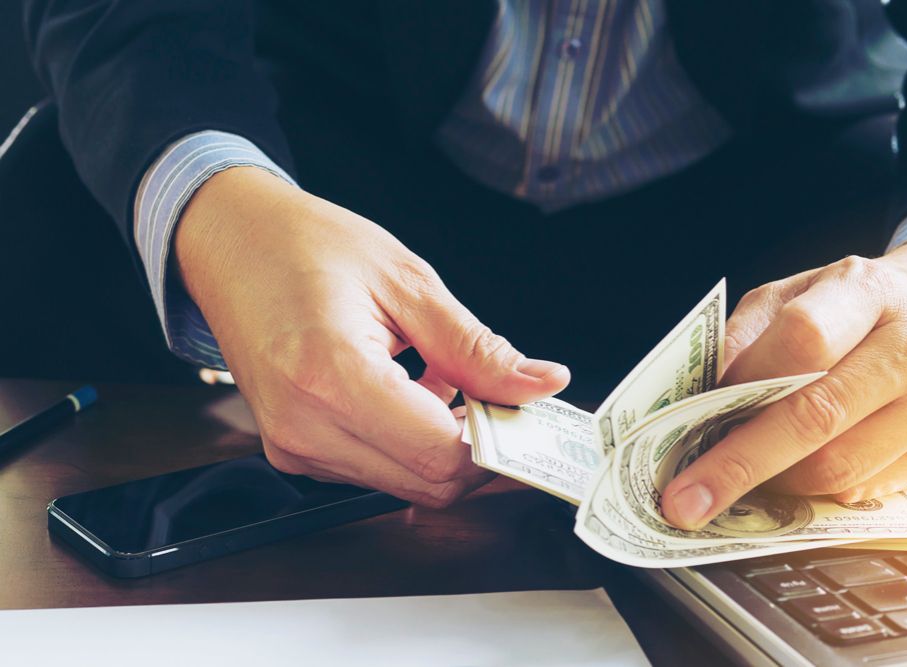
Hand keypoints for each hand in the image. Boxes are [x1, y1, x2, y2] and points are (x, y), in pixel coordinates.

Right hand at [175, 167, 568, 506]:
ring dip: (445, 445)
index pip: (440, 454)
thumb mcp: (407, 281)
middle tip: (505, 399)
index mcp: (329, 374)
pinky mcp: (293, 450)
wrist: (230, 243)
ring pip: (405, 482)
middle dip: (480, 450)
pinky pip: (375, 469)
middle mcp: (303, 425)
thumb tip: (540, 384)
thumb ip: (476, 347)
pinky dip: (411, 442)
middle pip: (428, 482)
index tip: (531, 416)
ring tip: (448, 380)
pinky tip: (413, 390)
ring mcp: (293, 445)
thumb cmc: (305, 246)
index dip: (500, 443)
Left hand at [661, 242, 906, 529]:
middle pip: (817, 417)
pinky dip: (814, 491)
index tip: (695, 419)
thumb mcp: (799, 291)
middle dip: (740, 465)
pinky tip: (790, 477)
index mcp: (868, 291)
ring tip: (742, 476)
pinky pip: (863, 488)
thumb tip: (703, 396)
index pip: (803, 340)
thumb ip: (748, 334)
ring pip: (839, 467)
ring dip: (776, 482)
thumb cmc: (858, 302)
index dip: (745, 384)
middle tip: (686, 502)